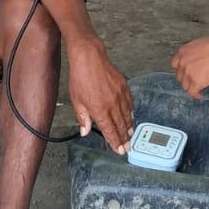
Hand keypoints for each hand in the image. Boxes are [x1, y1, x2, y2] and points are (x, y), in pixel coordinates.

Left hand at [66, 37, 133, 153]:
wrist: (89, 58)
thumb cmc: (80, 77)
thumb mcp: (77, 101)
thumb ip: (83, 118)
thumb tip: (85, 131)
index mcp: (100, 111)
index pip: (110, 132)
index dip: (115, 143)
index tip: (119, 150)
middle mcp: (112, 105)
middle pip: (121, 126)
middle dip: (124, 139)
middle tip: (127, 147)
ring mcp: (120, 96)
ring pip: (127, 116)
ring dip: (129, 127)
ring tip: (130, 135)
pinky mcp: (124, 87)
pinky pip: (130, 103)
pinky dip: (131, 112)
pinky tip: (131, 116)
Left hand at [171, 31, 208, 98]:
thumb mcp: (201, 45)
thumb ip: (194, 53)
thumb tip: (198, 59)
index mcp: (183, 52)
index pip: (175, 64)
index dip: (181, 70)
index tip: (185, 73)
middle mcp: (183, 62)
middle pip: (179, 76)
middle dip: (186, 80)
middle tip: (193, 82)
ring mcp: (188, 73)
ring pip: (185, 86)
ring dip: (191, 88)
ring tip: (197, 89)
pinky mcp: (196, 82)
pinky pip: (192, 92)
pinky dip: (196, 95)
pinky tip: (200, 95)